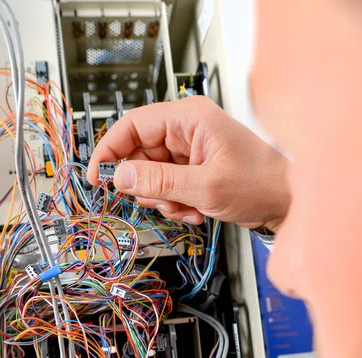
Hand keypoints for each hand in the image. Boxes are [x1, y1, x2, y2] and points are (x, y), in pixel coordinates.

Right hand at [88, 95, 289, 230]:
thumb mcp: (205, 187)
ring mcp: (189, 152)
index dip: (110, 150)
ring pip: (151, 176)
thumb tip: (120, 176)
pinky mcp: (193, 170)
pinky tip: (196, 211)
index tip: (98, 177)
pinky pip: (167, 187)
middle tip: (161, 201)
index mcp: (189, 118)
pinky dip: (175, 204)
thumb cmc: (260, 183)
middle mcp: (186, 130)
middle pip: (139, 155)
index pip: (132, 125)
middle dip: (146, 186)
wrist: (287, 203)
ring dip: (163, 199)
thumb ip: (159, 181)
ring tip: (187, 207)